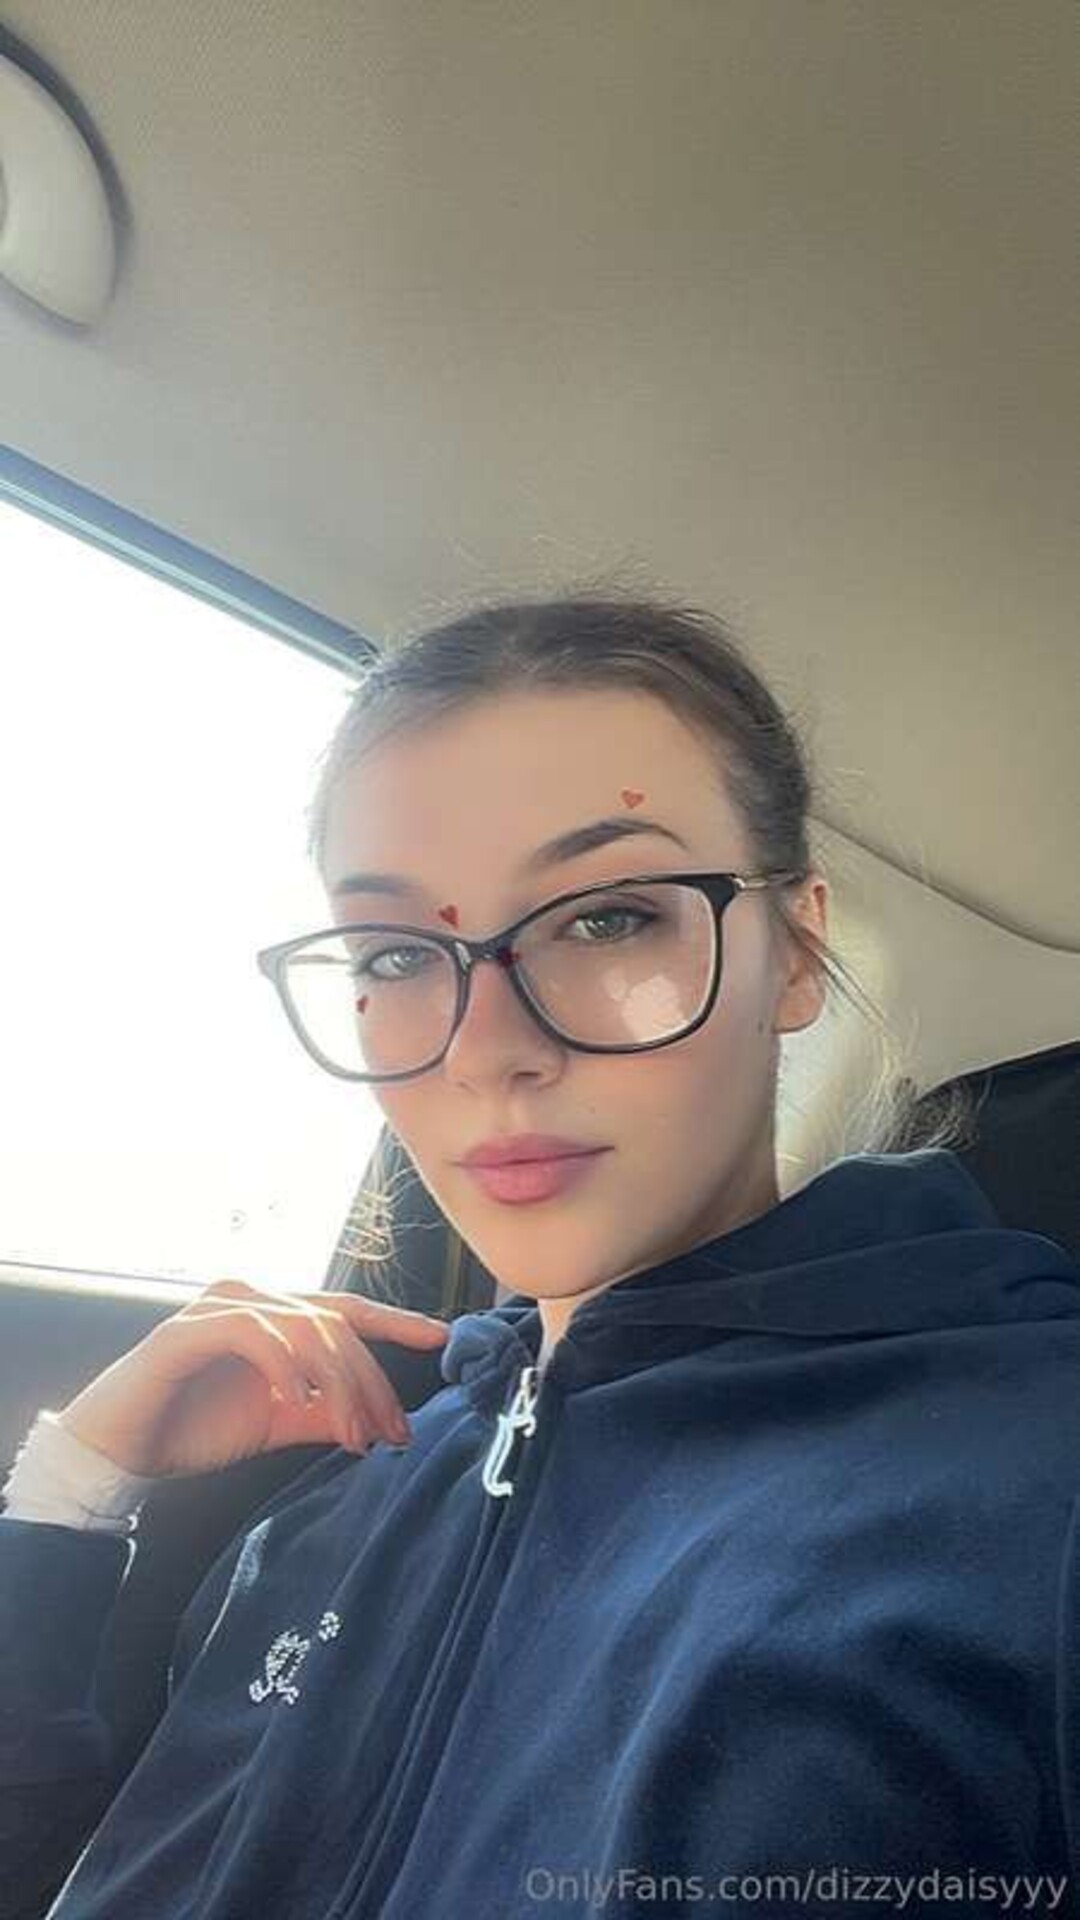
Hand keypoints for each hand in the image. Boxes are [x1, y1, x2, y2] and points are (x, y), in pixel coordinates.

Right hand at [55, 1278, 450, 1476]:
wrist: (120, 1453)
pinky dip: (286, 1366)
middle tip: (393, 1434)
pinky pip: (254, 1334)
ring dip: (339, 1383)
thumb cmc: (196, 1428)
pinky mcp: (187, 1330)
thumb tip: (382, 1420)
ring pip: (304, 1326)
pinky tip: (299, 1399)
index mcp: (273, 1314)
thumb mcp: (279, 1422)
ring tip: (353, 1434)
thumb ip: (327, 1412)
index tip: (443, 1338)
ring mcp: (217, 1308)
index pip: (345, 1311)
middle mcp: (250, 1298)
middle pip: (335, 1325)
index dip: (396, 1321)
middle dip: (372, 1381)